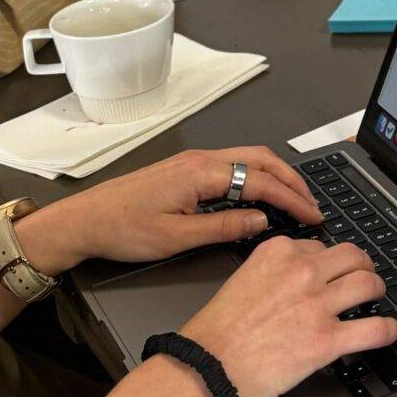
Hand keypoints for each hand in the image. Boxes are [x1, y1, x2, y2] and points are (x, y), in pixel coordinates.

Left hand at [16, 146, 322, 275]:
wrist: (84, 220)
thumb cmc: (123, 230)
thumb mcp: (176, 238)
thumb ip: (223, 228)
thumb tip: (260, 221)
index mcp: (201, 173)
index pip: (260, 181)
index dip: (291, 199)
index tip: (312, 215)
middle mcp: (200, 159)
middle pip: (260, 159)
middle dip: (291, 180)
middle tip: (312, 205)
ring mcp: (192, 162)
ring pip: (247, 159)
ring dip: (275, 176)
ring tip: (294, 200)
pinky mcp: (185, 170)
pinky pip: (231, 166)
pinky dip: (255, 177)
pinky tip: (260, 197)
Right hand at [178, 232, 396, 396]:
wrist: (206, 367)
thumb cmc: (216, 333)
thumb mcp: (243, 281)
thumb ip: (273, 273)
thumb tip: (296, 280)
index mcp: (279, 253)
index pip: (320, 246)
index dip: (329, 261)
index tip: (332, 271)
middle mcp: (302, 272)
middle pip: (352, 257)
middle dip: (363, 266)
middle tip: (364, 276)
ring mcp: (317, 305)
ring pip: (368, 284)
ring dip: (378, 291)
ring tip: (376, 298)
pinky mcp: (327, 340)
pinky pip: (374, 328)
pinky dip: (387, 330)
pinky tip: (387, 331)